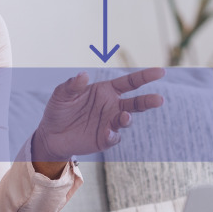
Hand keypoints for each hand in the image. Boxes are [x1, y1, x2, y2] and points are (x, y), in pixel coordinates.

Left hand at [31, 68, 166, 167]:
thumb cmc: (59, 110)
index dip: (145, 76)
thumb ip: (73, 85)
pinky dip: (113, 135)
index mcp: (106, 91)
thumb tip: (83, 75)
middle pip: (136, 103)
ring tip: (125, 117)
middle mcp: (112, 106)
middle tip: (159, 99)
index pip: (130, 82)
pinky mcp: (104, 139)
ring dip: (127, 118)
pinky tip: (108, 132)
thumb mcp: (62, 94)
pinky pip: (113, 137)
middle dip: (148, 101)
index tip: (160, 72)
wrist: (51, 134)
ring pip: (126, 120)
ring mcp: (110, 123)